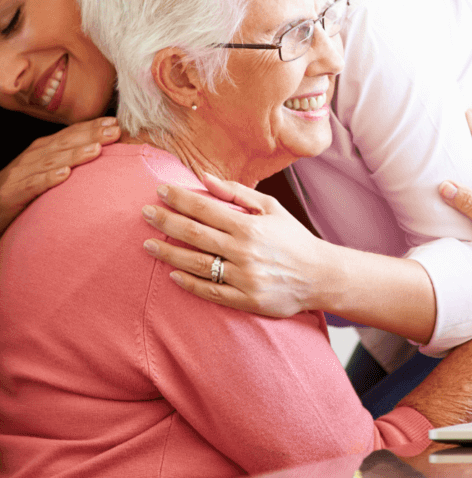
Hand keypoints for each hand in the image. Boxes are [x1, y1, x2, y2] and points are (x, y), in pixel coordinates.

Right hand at [0, 117, 119, 234]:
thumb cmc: (21, 189)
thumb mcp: (44, 171)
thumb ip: (66, 160)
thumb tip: (99, 151)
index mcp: (41, 150)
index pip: (69, 135)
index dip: (90, 127)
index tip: (115, 122)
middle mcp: (33, 158)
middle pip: (64, 143)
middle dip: (90, 135)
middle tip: (115, 131)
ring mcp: (22, 174)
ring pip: (51, 161)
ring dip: (75, 154)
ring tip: (96, 149)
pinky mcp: (14, 193)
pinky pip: (33, 184)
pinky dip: (49, 178)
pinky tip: (65, 174)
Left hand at [141, 173, 322, 317]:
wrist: (320, 275)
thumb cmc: (294, 239)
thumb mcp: (272, 208)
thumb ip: (237, 193)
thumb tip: (204, 177)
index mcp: (251, 226)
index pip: (206, 209)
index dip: (179, 199)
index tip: (160, 191)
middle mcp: (244, 251)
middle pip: (194, 235)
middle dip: (166, 222)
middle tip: (144, 213)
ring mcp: (244, 277)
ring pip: (196, 264)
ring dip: (169, 253)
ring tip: (148, 244)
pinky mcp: (245, 300)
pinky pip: (209, 291)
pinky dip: (188, 283)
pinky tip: (172, 275)